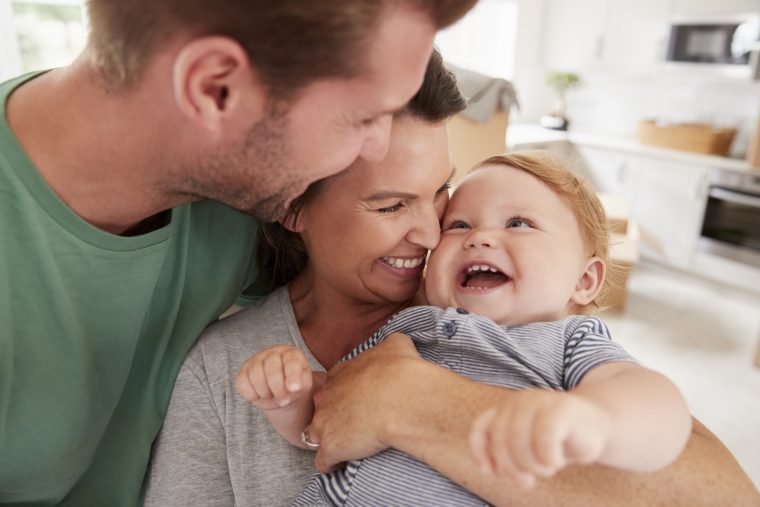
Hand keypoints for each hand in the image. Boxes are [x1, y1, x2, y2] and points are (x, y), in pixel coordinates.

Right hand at [235, 345, 312, 410]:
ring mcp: (256, 360)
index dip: (292, 376)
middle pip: (271, 368)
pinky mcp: (244, 371)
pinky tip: (260, 396)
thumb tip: (293, 388)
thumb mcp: (304, 385)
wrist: (282, 392)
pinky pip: (242, 383)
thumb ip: (301, 383)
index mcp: (291, 354)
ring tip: (273, 396)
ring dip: (265, 392)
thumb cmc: (295, 385)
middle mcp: (272, 353)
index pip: (291, 362)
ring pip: (255, 375)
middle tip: (284, 401)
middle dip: (278, 388)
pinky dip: (251, 394)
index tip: (294, 389)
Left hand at [309, 332, 423, 471]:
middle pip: (320, 410)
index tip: (357, 404)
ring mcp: (324, 424)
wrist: (401, 398)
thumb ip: (391, 344)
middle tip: (354, 426)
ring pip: (314, 435)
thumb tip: (396, 343)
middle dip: (332, 418)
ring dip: (328, 442)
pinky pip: (322, 462)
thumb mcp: (396, 346)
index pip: (333, 387)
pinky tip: (343, 464)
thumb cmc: (400, 371)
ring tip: (346, 449)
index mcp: (339, 375)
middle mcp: (326, 398)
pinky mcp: (330, 447)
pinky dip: (331, 464)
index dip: (344, 397)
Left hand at [469, 389, 610, 487]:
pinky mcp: (562, 407)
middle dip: (511, 467)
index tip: (489, 473)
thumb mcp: (528, 447)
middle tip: (526, 482)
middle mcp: (520, 400)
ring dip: (531, 465)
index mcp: (507, 408)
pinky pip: (544, 437)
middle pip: (501, 440)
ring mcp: (541, 400)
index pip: (482, 427)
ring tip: (546, 470)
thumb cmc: (558, 441)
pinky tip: (556, 462)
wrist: (598, 428)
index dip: (480, 451)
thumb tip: (491, 469)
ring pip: (518, 439)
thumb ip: (507, 452)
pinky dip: (548, 457)